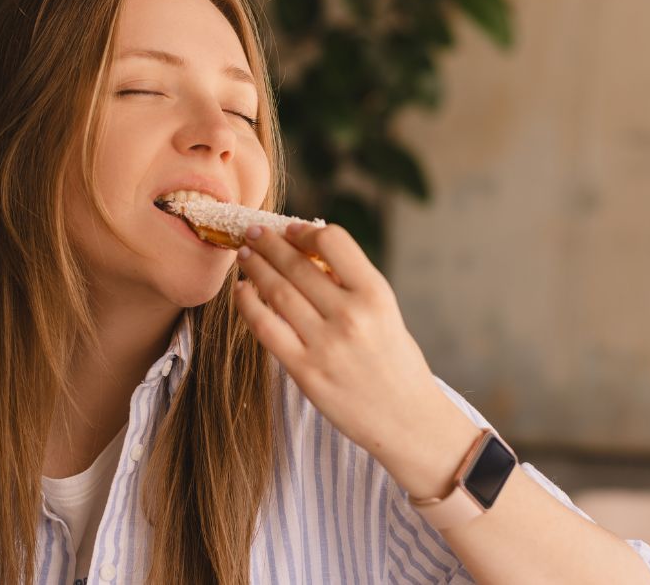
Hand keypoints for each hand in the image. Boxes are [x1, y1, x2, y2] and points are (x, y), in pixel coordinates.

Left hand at [234, 223, 480, 498]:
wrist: (407, 420)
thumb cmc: (396, 363)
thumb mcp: (387, 313)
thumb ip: (351, 286)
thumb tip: (306, 255)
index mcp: (377, 295)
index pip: (334, 242)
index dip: (305, 232)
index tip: (291, 230)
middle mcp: (350, 316)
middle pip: (297, 265)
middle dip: (269, 244)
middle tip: (253, 232)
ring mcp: (325, 344)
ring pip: (277, 292)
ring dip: (256, 268)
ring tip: (245, 257)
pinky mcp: (305, 370)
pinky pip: (266, 328)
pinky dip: (249, 304)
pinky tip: (242, 291)